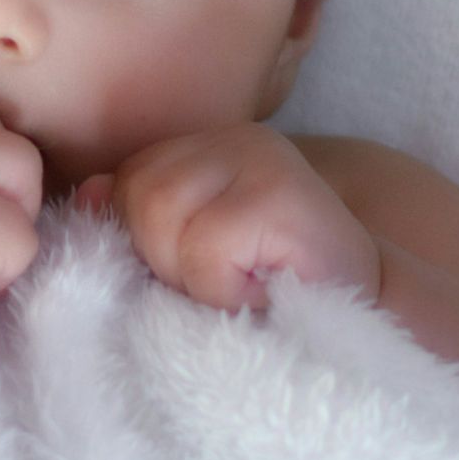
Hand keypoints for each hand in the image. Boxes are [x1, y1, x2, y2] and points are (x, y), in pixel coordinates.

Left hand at [72, 123, 379, 311]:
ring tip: (244, 286)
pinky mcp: (281, 192)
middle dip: (164, 259)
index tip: (198, 273)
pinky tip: (264, 291)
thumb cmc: (271, 296)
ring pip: (160, 216)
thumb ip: (137, 223)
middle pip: (135, 195)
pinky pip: (205, 246)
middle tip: (225, 283)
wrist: (374, 321)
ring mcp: (259, 156)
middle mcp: (230, 139)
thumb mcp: (190, 259)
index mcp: (202, 150)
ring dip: (195, 276)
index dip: (143, 242)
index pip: (123, 183)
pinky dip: (224, 287)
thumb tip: (85, 196)